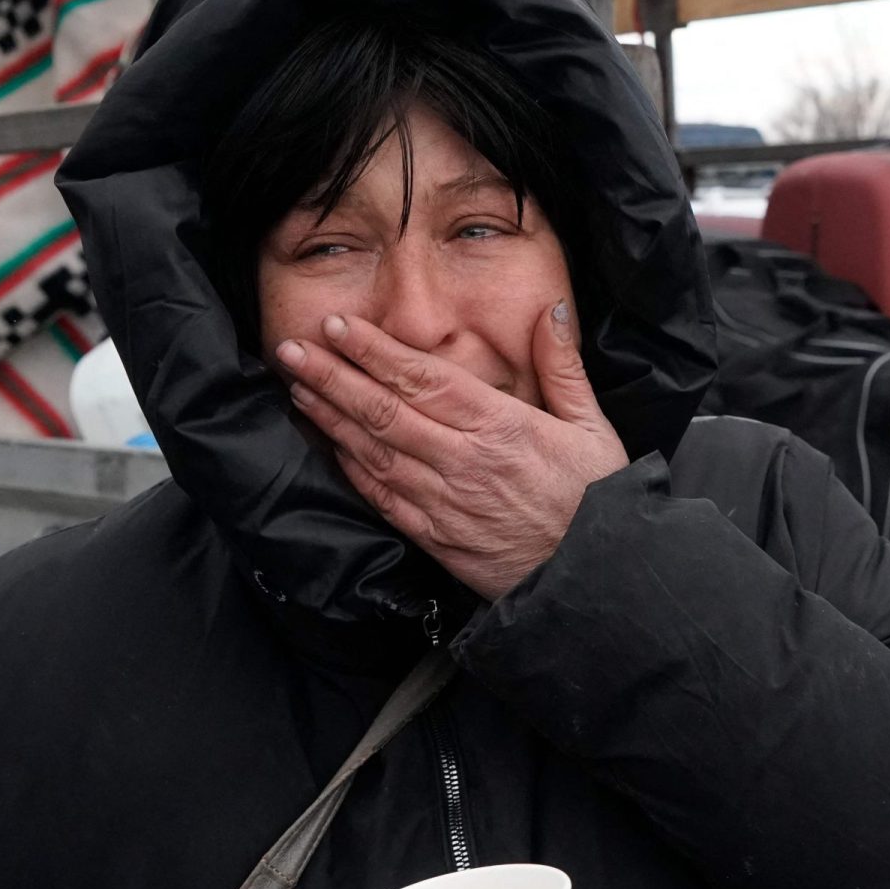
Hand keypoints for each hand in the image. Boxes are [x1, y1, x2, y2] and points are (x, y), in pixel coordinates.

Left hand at [277, 300, 629, 601]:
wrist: (594, 577)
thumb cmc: (596, 500)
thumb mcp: (594, 426)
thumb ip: (563, 366)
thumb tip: (547, 310)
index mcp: (502, 427)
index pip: (424, 379)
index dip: (375, 352)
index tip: (340, 326)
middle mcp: (465, 462)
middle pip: (384, 411)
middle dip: (333, 377)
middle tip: (293, 349)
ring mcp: (445, 502)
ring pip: (373, 452)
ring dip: (330, 417)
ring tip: (298, 386)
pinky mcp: (435, 537)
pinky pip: (382, 498)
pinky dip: (351, 469)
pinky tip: (330, 445)